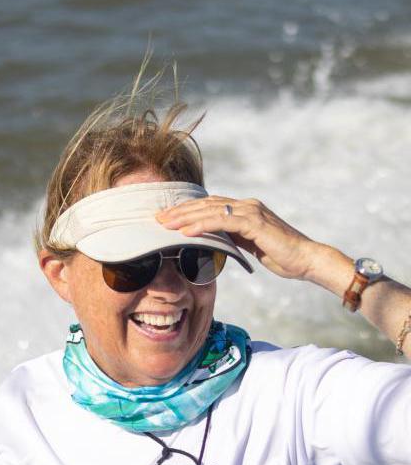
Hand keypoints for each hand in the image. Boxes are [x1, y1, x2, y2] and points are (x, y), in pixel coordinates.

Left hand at [156, 196, 322, 280]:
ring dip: (185, 217)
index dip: (187, 210)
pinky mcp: (254, 222)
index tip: (167, 217)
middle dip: (180, 211)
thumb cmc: (281, 256)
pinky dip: (202, 225)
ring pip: (210, 210)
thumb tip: (211, 240)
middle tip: (157, 218)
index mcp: (245, 209)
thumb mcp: (249, 245)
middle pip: (205, 205)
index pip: (209, 205)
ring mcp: (251, 211)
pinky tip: (186, 231)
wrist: (306, 260)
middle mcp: (246, 205)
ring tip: (165, 224)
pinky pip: (222, 222)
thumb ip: (232, 238)